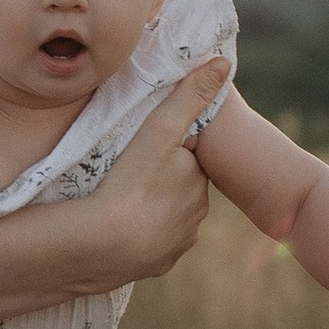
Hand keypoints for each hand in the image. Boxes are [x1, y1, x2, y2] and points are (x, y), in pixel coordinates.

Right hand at [91, 59, 226, 279]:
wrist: (104, 243)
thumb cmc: (132, 181)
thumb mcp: (160, 129)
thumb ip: (190, 96)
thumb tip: (223, 63)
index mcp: (199, 182)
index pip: (188, 161)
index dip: (171, 151)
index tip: (148, 148)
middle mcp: (196, 215)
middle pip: (179, 189)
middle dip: (163, 181)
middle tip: (130, 172)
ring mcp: (176, 244)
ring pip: (168, 218)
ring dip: (152, 209)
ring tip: (123, 199)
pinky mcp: (157, 265)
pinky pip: (153, 244)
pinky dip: (142, 235)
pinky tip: (123, 227)